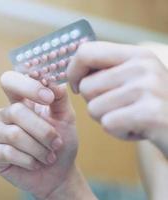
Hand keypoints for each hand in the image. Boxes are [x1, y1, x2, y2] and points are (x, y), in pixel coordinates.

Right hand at [0, 71, 94, 198]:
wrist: (58, 173)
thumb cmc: (61, 143)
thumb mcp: (66, 118)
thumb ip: (59, 97)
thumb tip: (51, 82)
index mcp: (20, 100)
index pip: (10, 80)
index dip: (27, 86)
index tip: (48, 98)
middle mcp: (4, 114)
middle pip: (16, 111)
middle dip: (43, 131)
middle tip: (57, 143)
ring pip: (15, 134)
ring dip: (39, 149)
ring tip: (49, 156)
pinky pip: (8, 153)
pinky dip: (28, 161)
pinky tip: (35, 164)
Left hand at [66, 41, 167, 156]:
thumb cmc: (152, 106)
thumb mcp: (136, 78)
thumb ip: (108, 70)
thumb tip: (71, 69)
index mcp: (136, 54)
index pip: (85, 52)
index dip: (73, 72)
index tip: (78, 86)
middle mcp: (142, 66)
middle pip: (86, 86)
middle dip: (95, 103)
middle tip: (119, 108)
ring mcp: (148, 88)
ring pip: (93, 108)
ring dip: (107, 119)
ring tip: (131, 118)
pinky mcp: (150, 113)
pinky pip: (107, 124)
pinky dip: (118, 133)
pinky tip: (138, 130)